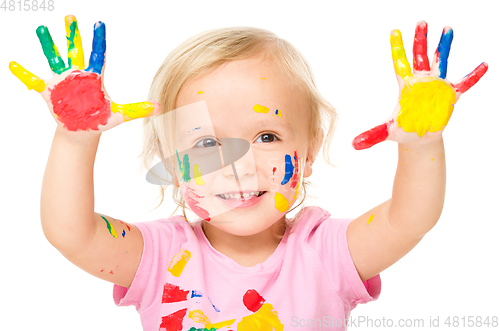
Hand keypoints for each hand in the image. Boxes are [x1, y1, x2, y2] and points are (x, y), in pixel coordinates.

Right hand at [9, 15, 159, 132]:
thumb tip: (159, 107)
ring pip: (54, 58)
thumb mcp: (119, 115)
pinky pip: (33, 80)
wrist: (83, 132)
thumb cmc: (100, 121)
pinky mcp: (49, 92)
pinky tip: (12, 63)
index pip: (98, 55)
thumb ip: (137, 109)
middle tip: (71, 17)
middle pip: (75, 50)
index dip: (98, 40)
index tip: (99, 24)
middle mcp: (78, 75)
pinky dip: (23, 73)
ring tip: (42, 28)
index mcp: (94, 77)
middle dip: (73, 34)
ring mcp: (62, 81)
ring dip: (48, 44)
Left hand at [352, 21, 487, 149]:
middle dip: (420, 40)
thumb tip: (353, 145)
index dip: (397, 48)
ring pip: (441, 61)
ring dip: (443, 46)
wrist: (420, 138)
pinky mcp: (450, 95)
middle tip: (420, 22)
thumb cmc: (403, 131)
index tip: (394, 30)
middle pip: (420, 56)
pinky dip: (473, 76)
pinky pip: (464, 83)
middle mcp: (421, 81)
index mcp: (406, 86)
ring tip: (447, 29)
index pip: (400, 63)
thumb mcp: (387, 132)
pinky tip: (483, 65)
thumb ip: (372, 135)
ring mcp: (436, 86)